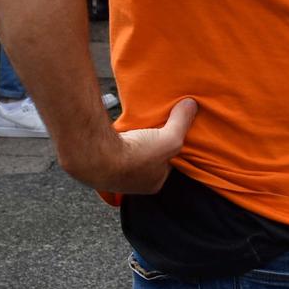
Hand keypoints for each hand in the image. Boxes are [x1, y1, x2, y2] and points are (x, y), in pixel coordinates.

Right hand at [62, 97, 196, 194]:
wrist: (97, 157)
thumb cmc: (136, 155)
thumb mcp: (171, 138)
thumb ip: (181, 121)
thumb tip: (191, 105)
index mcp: (154, 183)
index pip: (169, 164)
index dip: (172, 148)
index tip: (173, 132)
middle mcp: (135, 183)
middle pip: (150, 159)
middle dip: (153, 145)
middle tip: (155, 128)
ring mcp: (116, 175)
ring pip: (132, 155)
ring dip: (134, 143)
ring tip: (138, 127)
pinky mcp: (100, 164)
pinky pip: (115, 150)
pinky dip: (119, 141)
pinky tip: (121, 130)